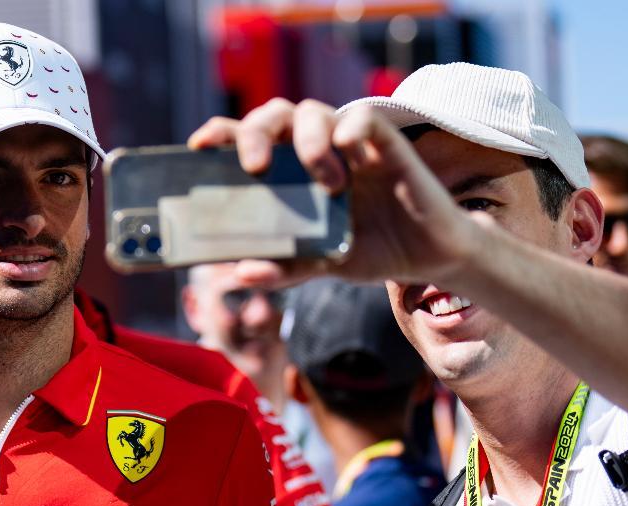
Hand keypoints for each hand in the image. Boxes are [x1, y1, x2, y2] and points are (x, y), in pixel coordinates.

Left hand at [187, 98, 482, 286]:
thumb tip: (241, 272)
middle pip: (275, 114)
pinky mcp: (386, 143)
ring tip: (327, 182)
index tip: (200, 146)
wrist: (428, 258)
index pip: (251, 140)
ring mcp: (351, 145)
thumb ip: (284, 268)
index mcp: (293, 174)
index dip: (223, 134)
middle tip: (255, 166)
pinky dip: (349, 128)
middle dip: (256, 131)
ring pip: (314, 110)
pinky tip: (349, 154)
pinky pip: (362, 116)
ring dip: (308, 140)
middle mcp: (317, 151)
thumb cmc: (371, 250)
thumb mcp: (322, 265)